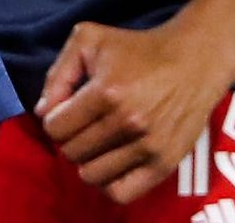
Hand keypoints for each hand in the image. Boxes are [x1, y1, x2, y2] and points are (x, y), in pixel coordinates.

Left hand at [35, 19, 234, 204]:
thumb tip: (42, 112)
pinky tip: (108, 164)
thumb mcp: (87, 40)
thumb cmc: (136, 47)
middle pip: (72, 152)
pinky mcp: (164, 165)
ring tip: (95, 143)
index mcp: (104, 93)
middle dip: (69, 139)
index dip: (53, 120)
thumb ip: (58, 74)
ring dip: (86, 161)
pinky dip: (107, 183)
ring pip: (92, 175)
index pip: (56, 128)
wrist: (192, 62)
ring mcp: (147, 147)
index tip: (65, 111)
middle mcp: (126, 124)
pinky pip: (123, 193)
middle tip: (81, 125)